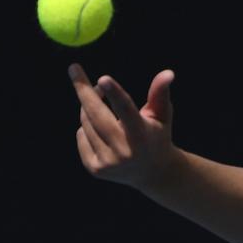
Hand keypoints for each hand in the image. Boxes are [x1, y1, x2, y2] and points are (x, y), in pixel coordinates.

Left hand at [69, 63, 179, 188]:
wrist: (153, 173)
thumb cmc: (157, 135)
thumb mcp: (162, 114)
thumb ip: (160, 93)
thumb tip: (168, 72)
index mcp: (142, 136)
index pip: (126, 111)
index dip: (115, 94)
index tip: (103, 78)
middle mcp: (123, 152)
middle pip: (96, 115)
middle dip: (84, 90)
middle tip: (74, 69)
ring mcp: (107, 163)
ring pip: (86, 123)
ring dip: (89, 109)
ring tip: (105, 110)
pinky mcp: (95, 169)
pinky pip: (81, 136)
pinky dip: (87, 128)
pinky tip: (103, 134)